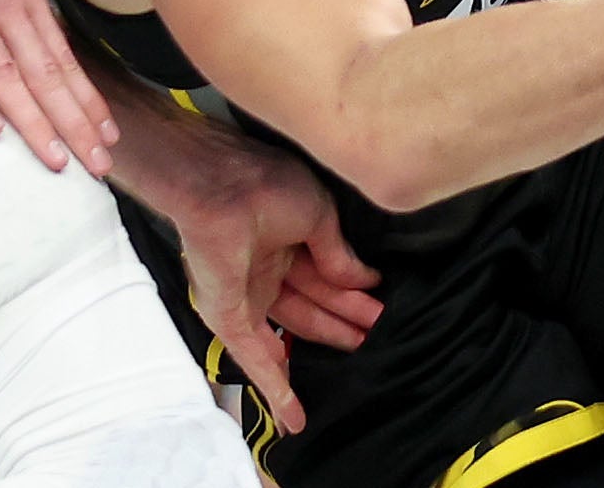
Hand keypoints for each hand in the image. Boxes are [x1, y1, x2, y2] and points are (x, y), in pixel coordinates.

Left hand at [164, 127, 383, 434]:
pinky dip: (274, 387)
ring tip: (359, 369)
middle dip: (345, 324)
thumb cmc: (265, 186)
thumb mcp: (317, 215)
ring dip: (323, 350)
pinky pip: (254, 358)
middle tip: (378, 339)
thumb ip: (337, 254)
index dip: (354, 295)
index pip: (326, 277)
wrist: (221, 190)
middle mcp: (266, 269)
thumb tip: (364, 278)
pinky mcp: (230, 319)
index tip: (382, 309)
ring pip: (290, 335)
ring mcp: (247, 296)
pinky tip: (294, 416)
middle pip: (312, 308)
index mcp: (286, 241)